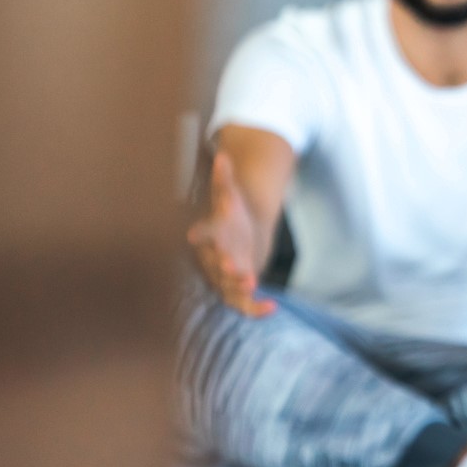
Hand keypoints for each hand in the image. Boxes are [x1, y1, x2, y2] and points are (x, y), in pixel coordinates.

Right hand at [186, 152, 275, 316]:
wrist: (236, 241)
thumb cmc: (231, 218)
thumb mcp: (230, 197)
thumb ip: (225, 180)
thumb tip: (223, 155)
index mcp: (210, 235)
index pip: (203, 233)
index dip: (201, 234)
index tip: (193, 234)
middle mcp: (212, 260)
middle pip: (216, 265)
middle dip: (224, 268)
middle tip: (234, 268)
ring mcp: (223, 278)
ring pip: (228, 288)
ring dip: (239, 289)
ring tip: (252, 285)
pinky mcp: (237, 292)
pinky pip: (243, 305)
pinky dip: (256, 310)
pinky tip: (273, 307)